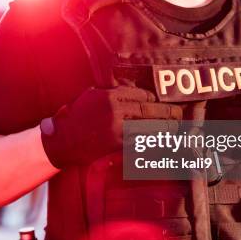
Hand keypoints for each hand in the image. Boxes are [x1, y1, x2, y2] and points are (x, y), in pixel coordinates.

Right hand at [40, 86, 181, 168]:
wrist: (61, 141)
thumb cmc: (74, 118)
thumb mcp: (90, 97)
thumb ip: (110, 93)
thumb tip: (132, 93)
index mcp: (109, 96)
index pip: (141, 95)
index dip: (154, 100)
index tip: (161, 103)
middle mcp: (115, 111)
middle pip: (149, 111)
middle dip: (167, 113)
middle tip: (179, 115)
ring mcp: (117, 129)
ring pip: (149, 128)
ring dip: (165, 129)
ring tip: (176, 129)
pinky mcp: (116, 146)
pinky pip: (141, 144)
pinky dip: (154, 144)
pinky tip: (163, 144)